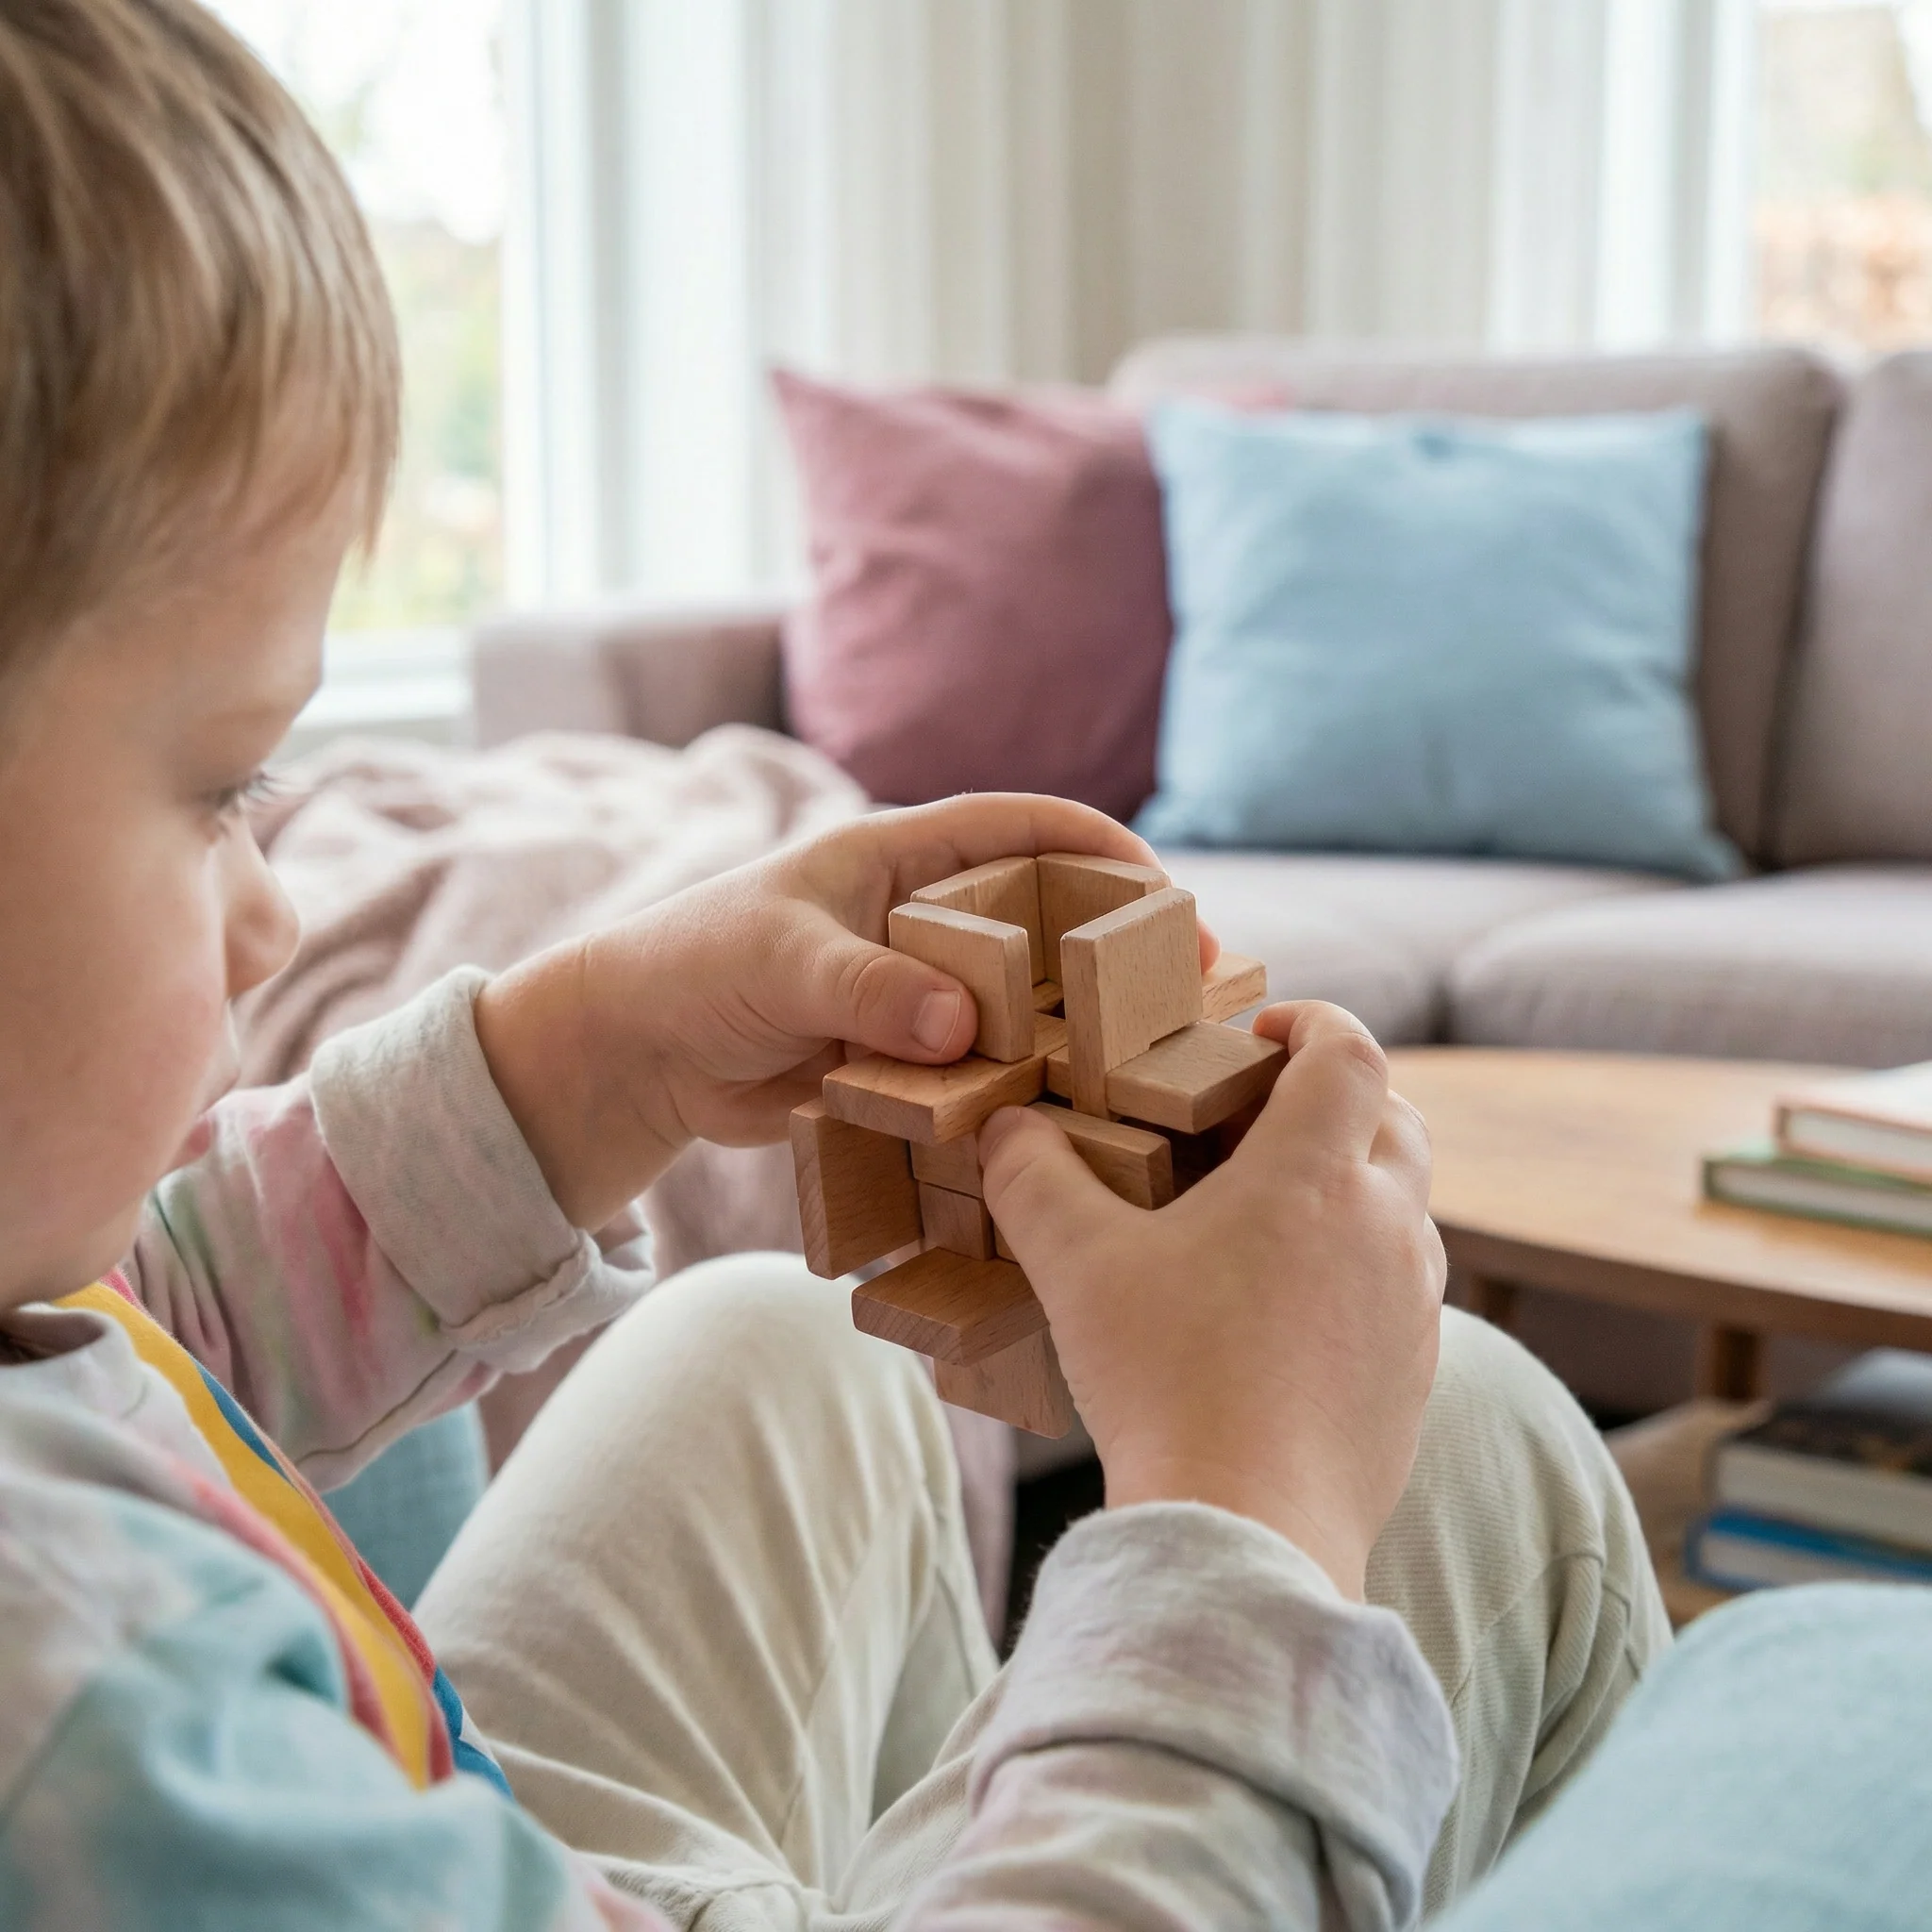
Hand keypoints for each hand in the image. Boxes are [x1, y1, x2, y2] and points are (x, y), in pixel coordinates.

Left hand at [472, 794, 1213, 1230]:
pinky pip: (982, 1072)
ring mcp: (920, 994)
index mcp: (901, 859)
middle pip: (1046, 922)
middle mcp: (926, 922)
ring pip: (1023, 1005)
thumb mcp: (778, 964)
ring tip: (1148, 1065)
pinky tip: (1068, 1123)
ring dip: (1078, 1030)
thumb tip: (963, 1030)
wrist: (637, 1055)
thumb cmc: (694, 968)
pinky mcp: (908, 1061)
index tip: (1165, 888)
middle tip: (1187, 994)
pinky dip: (1023, 1091)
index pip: (1022, 828)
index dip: (1099, 848)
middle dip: (1114, 949)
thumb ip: (868, 988)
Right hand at [979, 1002, 1445, 1598]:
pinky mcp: (1415, 1374)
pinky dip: (1359, 1264)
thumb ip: (1033, 1178)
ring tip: (1267, 1212)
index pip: (1352, 1054)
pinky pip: (1402, 1287)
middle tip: (1259, 1118)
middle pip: (1395, 1120)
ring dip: (1351, 1183)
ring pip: (1405, 1207)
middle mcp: (1385, 1228)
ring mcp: (1413, 1306)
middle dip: (1338, 1098)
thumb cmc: (1167, 1382)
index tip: (1264, 1031)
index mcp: (1314, 1176)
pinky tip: (1287, 1308)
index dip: (1315, 1022)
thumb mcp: (1076, 1266)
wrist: (1247, 1529)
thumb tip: (1006, 1127)